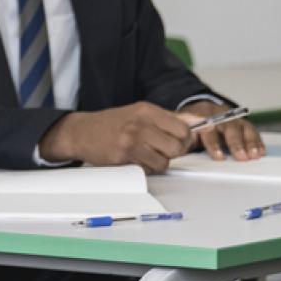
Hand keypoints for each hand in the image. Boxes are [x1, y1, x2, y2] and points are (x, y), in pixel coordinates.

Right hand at [39, 102, 192, 172]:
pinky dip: (145, 168)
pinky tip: (134, 159)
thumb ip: (169, 118)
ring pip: (164, 162)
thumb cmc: (111, 123)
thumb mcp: (140, 113)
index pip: (183, 128)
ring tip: (145, 155)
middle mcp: (140, 124)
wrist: (81, 132)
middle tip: (161, 150)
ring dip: (158, 163)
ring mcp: (131, 142)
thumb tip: (199, 122)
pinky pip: (148, 170)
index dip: (185, 139)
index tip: (178, 141)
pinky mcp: (123, 158)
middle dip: (173, 153)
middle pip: (178, 147)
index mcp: (146, 110)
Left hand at [182, 105, 264, 161]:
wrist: (200, 109)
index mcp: (201, 114)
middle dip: (235, 143)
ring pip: (243, 128)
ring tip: (254, 155)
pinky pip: (252, 130)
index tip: (218, 156)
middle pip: (229, 127)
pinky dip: (257, 141)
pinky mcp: (243, 122)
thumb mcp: (182, 126)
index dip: (214, 143)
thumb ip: (182, 136)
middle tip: (241, 156)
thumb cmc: (191, 124)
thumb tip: (177, 150)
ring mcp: (232, 117)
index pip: (208, 128)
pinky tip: (260, 151)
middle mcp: (219, 114)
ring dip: (250, 142)